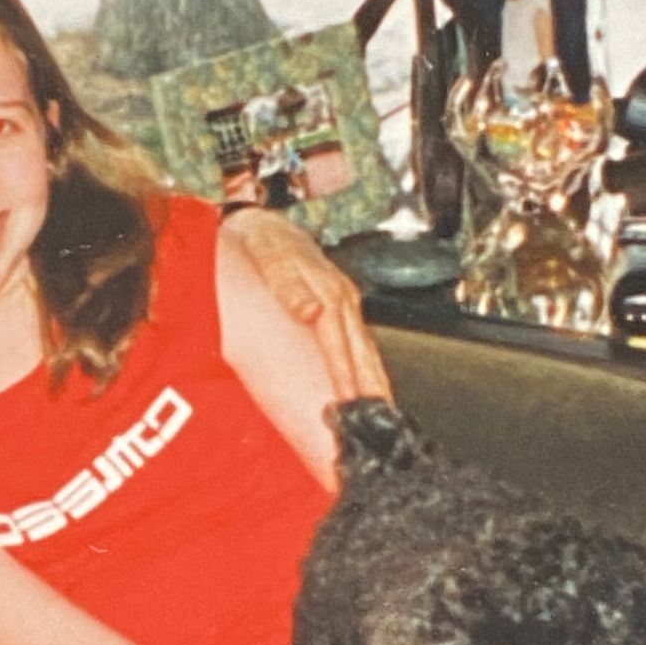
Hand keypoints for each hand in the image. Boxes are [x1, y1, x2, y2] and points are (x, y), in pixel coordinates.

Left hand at [219, 205, 390, 401]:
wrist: (264, 224)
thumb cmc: (264, 245)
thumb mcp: (270, 259)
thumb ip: (288, 285)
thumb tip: (310, 311)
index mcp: (328, 291)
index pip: (339, 343)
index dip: (345, 374)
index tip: (350, 401)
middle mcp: (343, 299)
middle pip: (362, 351)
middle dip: (371, 387)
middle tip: (376, 420)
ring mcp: (346, 303)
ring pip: (366, 349)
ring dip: (375, 381)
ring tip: (381, 411)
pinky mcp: (343, 306)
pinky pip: (359, 343)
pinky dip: (368, 367)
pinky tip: (370, 385)